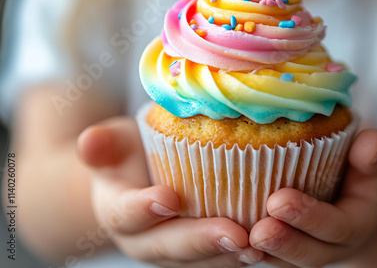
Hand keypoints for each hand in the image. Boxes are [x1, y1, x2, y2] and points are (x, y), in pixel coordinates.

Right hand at [77, 117, 262, 266]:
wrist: (136, 184)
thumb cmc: (128, 159)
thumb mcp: (112, 147)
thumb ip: (102, 146)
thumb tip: (90, 140)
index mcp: (119, 212)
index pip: (127, 214)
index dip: (144, 210)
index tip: (168, 199)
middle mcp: (146, 240)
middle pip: (171, 247)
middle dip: (202, 242)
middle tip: (233, 234)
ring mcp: (175, 250)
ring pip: (200, 260)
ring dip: (229, 256)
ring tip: (258, 245)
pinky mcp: (200, 250)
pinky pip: (220, 256)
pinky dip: (242, 252)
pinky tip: (268, 243)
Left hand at [249, 129, 376, 266]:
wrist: (355, 206)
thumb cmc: (362, 178)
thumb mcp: (374, 166)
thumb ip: (373, 156)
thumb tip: (369, 140)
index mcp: (354, 225)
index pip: (335, 227)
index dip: (309, 217)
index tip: (280, 201)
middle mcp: (329, 246)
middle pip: (308, 253)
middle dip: (283, 242)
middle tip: (258, 231)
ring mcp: (306, 251)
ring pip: (284, 260)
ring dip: (262, 252)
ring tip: (239, 239)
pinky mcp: (284, 250)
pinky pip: (267, 256)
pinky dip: (247, 252)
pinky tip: (225, 238)